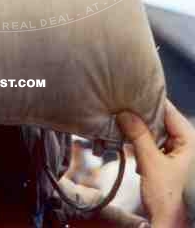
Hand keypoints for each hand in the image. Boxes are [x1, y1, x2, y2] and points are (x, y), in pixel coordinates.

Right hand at [117, 100, 194, 227]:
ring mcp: (176, 153)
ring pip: (154, 132)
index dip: (149, 102)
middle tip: (121, 108)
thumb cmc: (168, 199)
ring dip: (138, 130)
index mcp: (189, 140)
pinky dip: (140, 141)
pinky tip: (126, 139)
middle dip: (141, 116)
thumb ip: (139, 135)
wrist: (169, 225)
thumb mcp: (151, 163)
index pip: (168, 111)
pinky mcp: (167, 162)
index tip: (130, 95)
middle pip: (160, 120)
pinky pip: (152, 144)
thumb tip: (125, 113)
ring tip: (121, 123)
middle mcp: (185, 144)